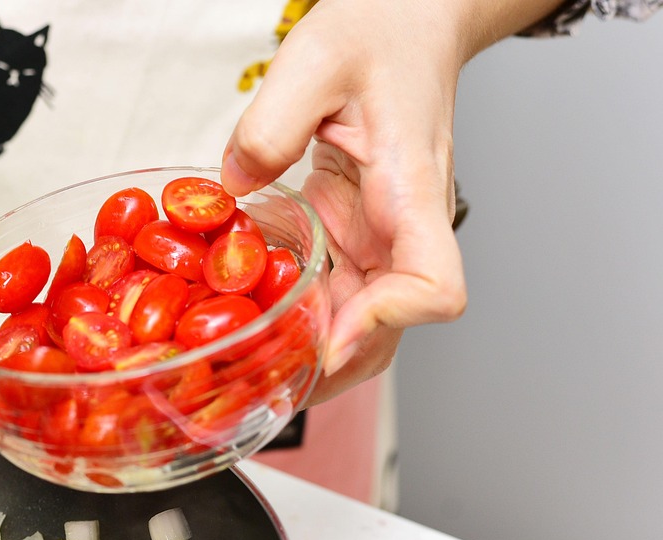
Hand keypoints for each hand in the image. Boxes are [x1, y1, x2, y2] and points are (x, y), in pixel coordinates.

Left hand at [221, 0, 469, 405]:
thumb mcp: (315, 60)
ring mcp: (381, 239)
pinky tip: (250, 322)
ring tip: (245, 367)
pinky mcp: (355, 236)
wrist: (409, 22)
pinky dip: (298, 319)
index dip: (387, 323)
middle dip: (330, 365)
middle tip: (260, 379)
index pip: (434, 287)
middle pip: (389, 331)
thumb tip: (230, 186)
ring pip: (359, 325)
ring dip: (309, 352)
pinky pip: (334, 295)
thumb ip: (270, 124)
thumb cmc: (383, 33)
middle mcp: (404, 228)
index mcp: (410, 190)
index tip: (331, 334)